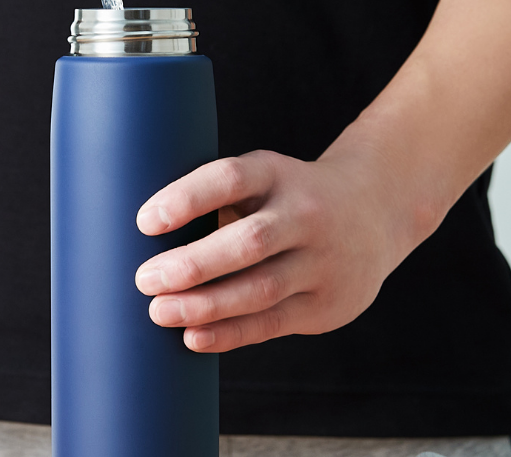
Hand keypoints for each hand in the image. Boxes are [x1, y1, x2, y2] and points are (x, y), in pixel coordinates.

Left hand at [134, 148, 434, 352]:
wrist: (374, 212)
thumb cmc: (286, 198)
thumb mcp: (260, 179)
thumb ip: (213, 201)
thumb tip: (135, 238)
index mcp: (276, 174)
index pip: (231, 179)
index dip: (187, 199)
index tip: (144, 221)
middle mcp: (305, 213)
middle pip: (249, 241)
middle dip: (193, 264)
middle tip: (144, 279)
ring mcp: (322, 261)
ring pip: (261, 288)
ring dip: (206, 305)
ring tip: (160, 311)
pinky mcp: (327, 303)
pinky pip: (273, 322)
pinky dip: (230, 333)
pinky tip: (193, 336)